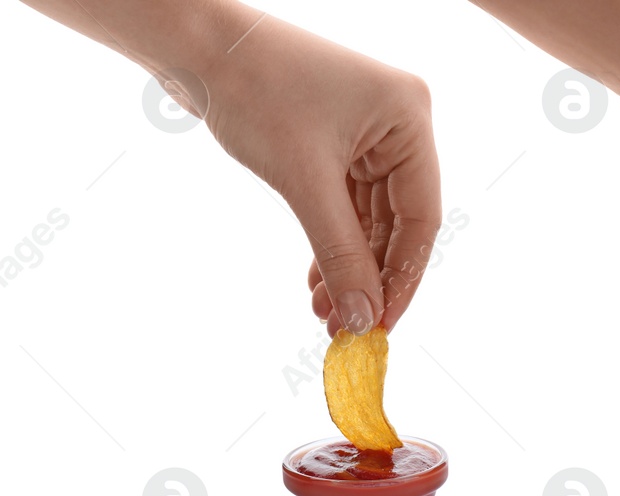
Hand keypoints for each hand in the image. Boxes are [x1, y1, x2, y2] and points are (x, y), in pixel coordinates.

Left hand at [198, 18, 442, 335]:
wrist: (197, 44)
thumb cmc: (255, 89)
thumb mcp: (304, 181)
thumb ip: (340, 253)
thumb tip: (362, 318)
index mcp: (410, 120)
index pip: (422, 216)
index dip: (403, 276)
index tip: (382, 325)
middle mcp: (398, 125)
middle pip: (398, 221)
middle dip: (370, 276)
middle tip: (349, 328)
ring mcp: (367, 133)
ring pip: (369, 218)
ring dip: (348, 265)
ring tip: (327, 314)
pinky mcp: (336, 141)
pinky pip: (345, 204)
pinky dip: (331, 242)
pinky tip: (317, 282)